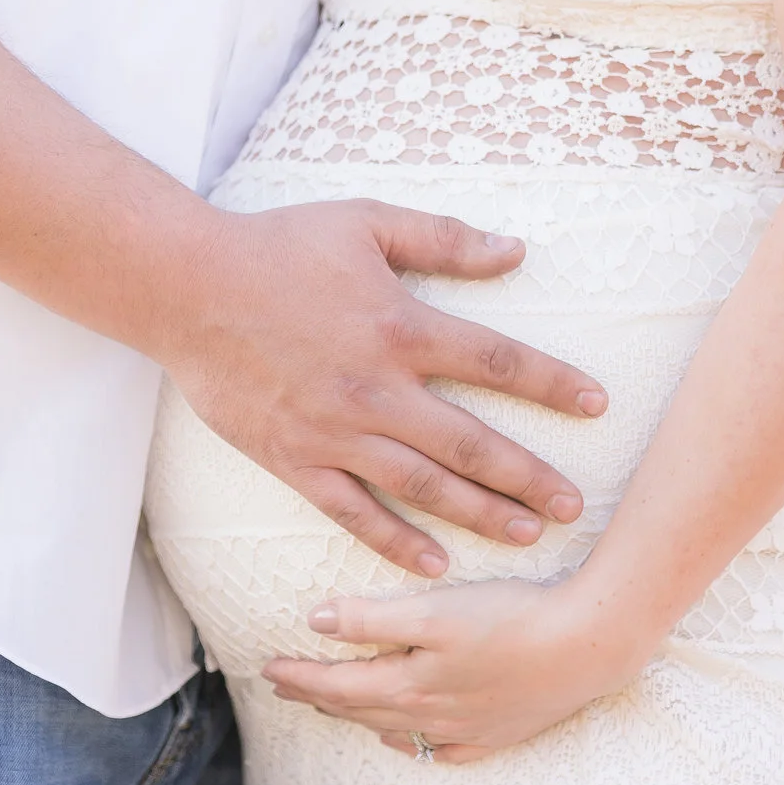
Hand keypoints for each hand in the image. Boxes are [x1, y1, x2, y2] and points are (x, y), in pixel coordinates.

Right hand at [153, 200, 606, 578]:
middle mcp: (377, 389)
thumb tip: (515, 250)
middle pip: (471, 444)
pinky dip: (395, 542)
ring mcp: (335, 431)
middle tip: (573, 504)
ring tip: (528, 533)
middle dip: (529, 476)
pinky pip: (353, 512)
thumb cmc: (277, 247)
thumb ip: (443, 238)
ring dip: (480, 514)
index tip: (597, 405)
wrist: (186, 287)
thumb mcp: (365, 222)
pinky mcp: (296, 459)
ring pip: (423, 486)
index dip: (552, 383)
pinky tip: (435, 563)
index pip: (496, 361)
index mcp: (401, 327)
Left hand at [259, 579, 659, 763]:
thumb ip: (372, 617)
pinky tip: (406, 741)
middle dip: (318, 696)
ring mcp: (466, 731)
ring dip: (357, 718)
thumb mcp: (435, 609)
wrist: (588, 647)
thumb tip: (316, 623)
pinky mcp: (499, 733)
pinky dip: (414, 743)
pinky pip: (442, 750)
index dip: (300, 675)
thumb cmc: (511, 618)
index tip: (267, 668)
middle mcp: (431, 715)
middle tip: (284, 687)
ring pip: (396, 729)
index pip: (338, 683)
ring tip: (331, 709)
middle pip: (360, 709)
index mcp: (409, 683)